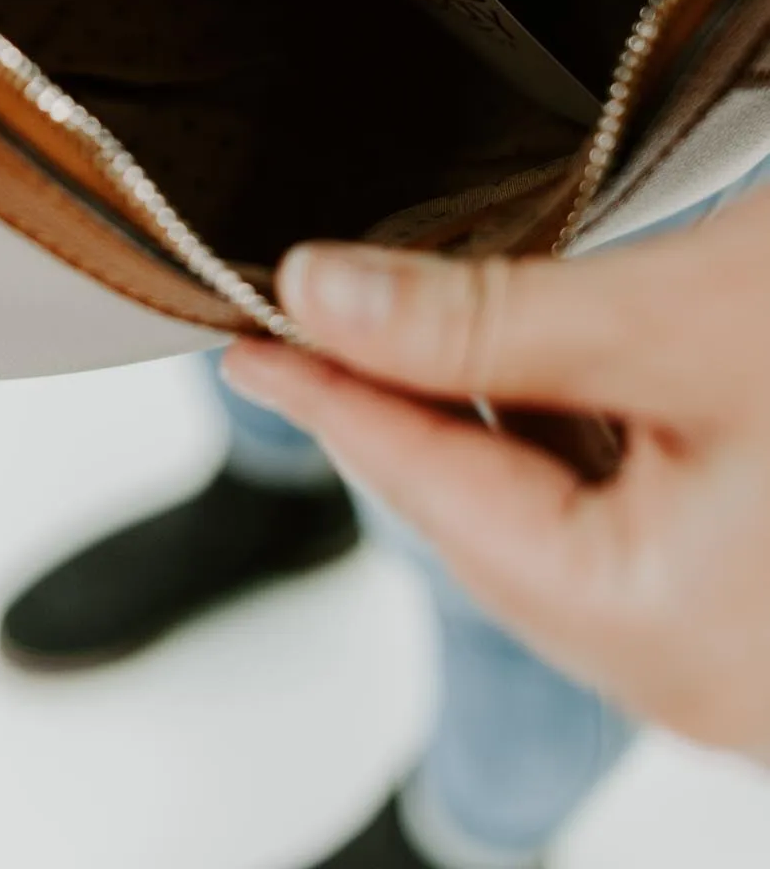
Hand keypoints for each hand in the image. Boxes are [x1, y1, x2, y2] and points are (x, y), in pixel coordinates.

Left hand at [224, 190, 769, 761]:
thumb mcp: (671, 317)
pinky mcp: (756, 595)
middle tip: (302, 323)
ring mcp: (736, 642)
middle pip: (489, 529)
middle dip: (394, 415)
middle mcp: (701, 670)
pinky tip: (530, 367)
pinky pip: (624, 527)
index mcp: (663, 629)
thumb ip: (486, 321)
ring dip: (477, 423)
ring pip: (554, 526)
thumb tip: (319, 297)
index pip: (436, 499)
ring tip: (397, 328)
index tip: (248, 344)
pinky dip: (561, 446)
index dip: (330, 401)